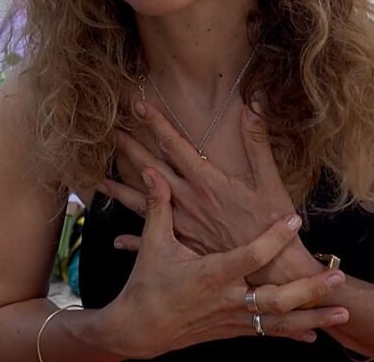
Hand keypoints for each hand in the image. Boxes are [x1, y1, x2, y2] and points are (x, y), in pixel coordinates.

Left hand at [99, 102, 318, 286]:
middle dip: (131, 150)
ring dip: (122, 192)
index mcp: (206, 181)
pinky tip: (118, 240)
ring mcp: (183, 225)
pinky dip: (133, 241)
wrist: (273, 269)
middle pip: (152, 170)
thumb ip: (257, 141)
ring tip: (100, 184)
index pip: (174, 145)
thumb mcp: (270, 179)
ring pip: (144, 206)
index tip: (138, 104)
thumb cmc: (272, 223)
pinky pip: (153, 243)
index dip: (156, 123)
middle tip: (111, 133)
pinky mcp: (185, 246)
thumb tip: (254, 105)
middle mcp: (189, 201)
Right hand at [106, 167, 348, 357]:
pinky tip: (316, 332)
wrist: (138, 330)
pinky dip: (293, 331)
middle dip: (309, 290)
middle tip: (338, 278)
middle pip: (276, 300)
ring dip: (313, 317)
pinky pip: (268, 333)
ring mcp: (232, 319)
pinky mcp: (232, 331)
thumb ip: (159, 206)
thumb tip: (152, 171)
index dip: (272, 239)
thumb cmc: (147, 282)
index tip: (294, 221)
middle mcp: (227, 299)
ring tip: (343, 313)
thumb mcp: (153, 243)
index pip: (249, 256)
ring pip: (279, 323)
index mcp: (211, 274)